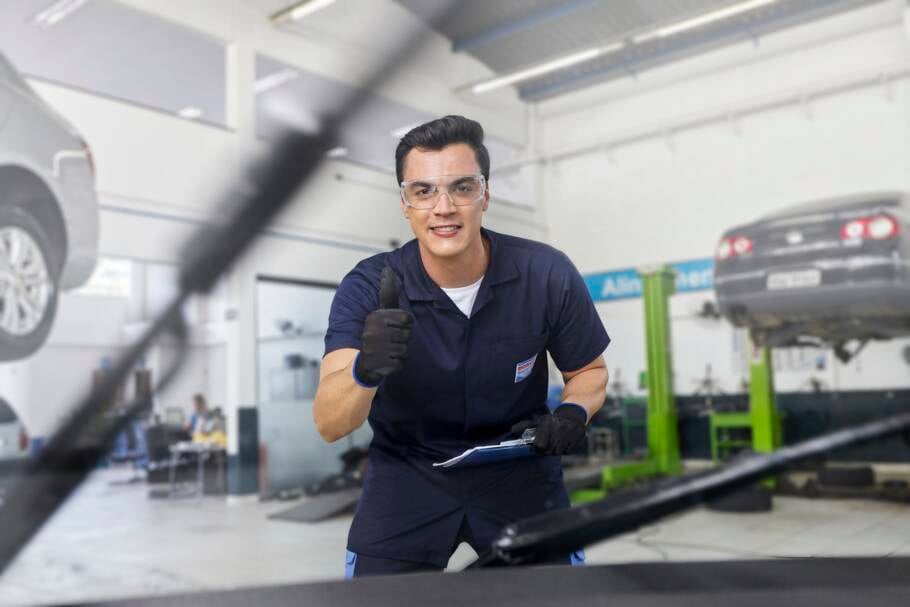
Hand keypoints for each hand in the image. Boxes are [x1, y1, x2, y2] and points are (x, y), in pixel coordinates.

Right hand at [353, 267, 412, 386]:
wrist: (361, 364)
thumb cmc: (375, 334)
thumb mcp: (380, 313)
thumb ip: (387, 294)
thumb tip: (388, 270)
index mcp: (375, 317)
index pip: (407, 319)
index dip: (404, 325)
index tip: (393, 328)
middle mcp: (372, 332)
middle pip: (407, 335)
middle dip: (401, 339)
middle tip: (388, 341)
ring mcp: (375, 349)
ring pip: (404, 349)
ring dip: (398, 352)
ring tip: (386, 350)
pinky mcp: (378, 364)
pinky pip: (400, 363)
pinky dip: (395, 364)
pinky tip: (385, 361)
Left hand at [512, 404, 587, 454]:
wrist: (572, 415)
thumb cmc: (551, 421)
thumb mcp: (538, 420)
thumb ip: (524, 425)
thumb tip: (511, 430)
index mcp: (547, 423)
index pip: (540, 445)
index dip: (539, 447)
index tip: (539, 445)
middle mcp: (560, 428)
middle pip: (550, 450)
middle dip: (547, 450)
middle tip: (548, 445)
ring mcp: (570, 433)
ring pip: (559, 452)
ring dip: (556, 450)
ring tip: (556, 444)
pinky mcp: (579, 437)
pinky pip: (569, 451)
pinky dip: (566, 450)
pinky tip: (564, 443)